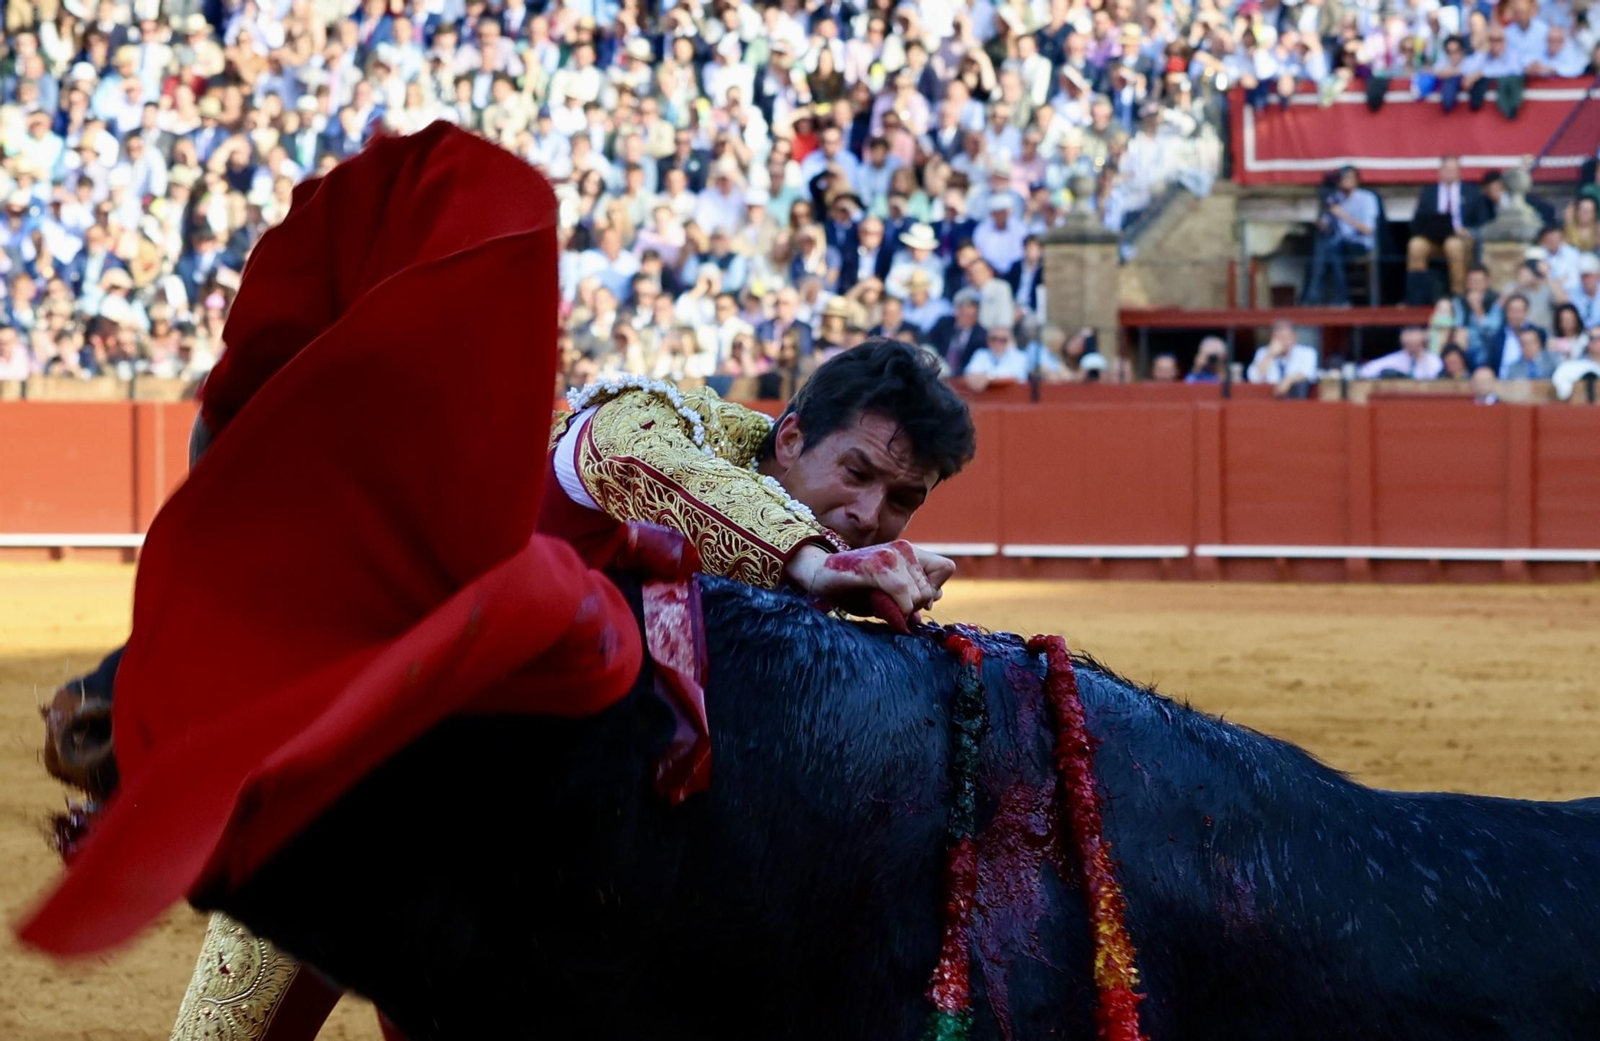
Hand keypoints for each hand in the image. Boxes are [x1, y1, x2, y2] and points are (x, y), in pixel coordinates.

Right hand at [785, 540, 946, 621]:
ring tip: (879, 602)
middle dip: (915, 606)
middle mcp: (904, 548)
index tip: (913, 600)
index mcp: (909, 551)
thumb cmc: (852, 585)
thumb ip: (911, 594)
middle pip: (931, 590)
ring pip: (918, 595)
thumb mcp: (888, 592)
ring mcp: (891, 555)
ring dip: (902, 609)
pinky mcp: (876, 566)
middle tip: (890, 605)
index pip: (946, 569)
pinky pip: (902, 594)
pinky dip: (896, 608)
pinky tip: (879, 606)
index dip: (933, 589)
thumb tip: (933, 602)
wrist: (817, 572)